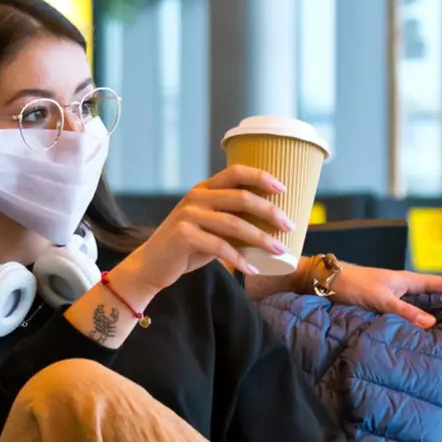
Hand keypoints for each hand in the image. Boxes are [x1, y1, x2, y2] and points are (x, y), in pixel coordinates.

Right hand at [110, 166, 292, 305]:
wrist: (152, 265)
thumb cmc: (187, 246)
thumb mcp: (209, 226)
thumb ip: (231, 219)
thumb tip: (271, 225)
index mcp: (204, 189)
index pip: (235, 172)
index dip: (261, 177)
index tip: (283, 189)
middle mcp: (196, 197)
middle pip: (241, 198)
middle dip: (270, 211)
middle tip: (289, 225)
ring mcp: (188, 216)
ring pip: (234, 224)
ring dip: (261, 238)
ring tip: (279, 250)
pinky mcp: (184, 236)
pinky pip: (219, 247)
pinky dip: (239, 260)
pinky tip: (252, 269)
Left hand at [323, 267, 441, 329]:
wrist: (327, 280)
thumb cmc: (352, 285)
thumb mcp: (380, 300)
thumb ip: (405, 312)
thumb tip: (431, 325)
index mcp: (411, 280)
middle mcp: (408, 286)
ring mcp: (399, 295)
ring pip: (430, 305)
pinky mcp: (388, 304)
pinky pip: (415, 313)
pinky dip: (426, 322)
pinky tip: (429, 334)